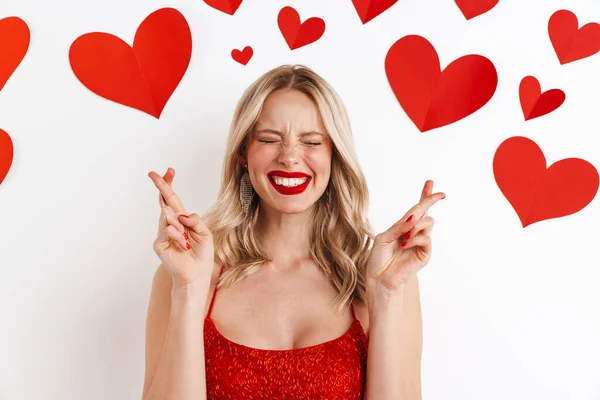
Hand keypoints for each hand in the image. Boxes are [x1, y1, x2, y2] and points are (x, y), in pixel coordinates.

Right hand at [148, 167, 214, 287]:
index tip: (169, 171)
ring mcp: (163, 233)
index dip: (170, 185)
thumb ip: (194, 220)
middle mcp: (171, 224)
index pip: (174, 200)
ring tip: (186, 239)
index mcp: (182, 220)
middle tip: (153, 174)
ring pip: (168, 216)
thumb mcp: (205, 233)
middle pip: (164, 201)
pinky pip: (168, 231)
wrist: (197, 274)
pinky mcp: (159, 244)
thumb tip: (179, 213)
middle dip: (161, 186)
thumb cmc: (201, 255)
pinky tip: (182, 245)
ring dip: (180, 225)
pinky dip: (178, 236)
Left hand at [366, 180, 444, 296]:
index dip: (424, 196)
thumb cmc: (379, 259)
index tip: (430, 183)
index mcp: (403, 227)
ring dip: (415, 225)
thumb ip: (399, 227)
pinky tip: (404, 244)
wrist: (379, 278)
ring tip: (404, 237)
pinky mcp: (425, 254)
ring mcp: (420, 243)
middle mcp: (414, 233)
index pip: (417, 209)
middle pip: (426, 211)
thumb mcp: (384, 237)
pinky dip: (415, 238)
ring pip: (428, 222)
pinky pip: (426, 238)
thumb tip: (413, 218)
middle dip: (427, 201)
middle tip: (426, 202)